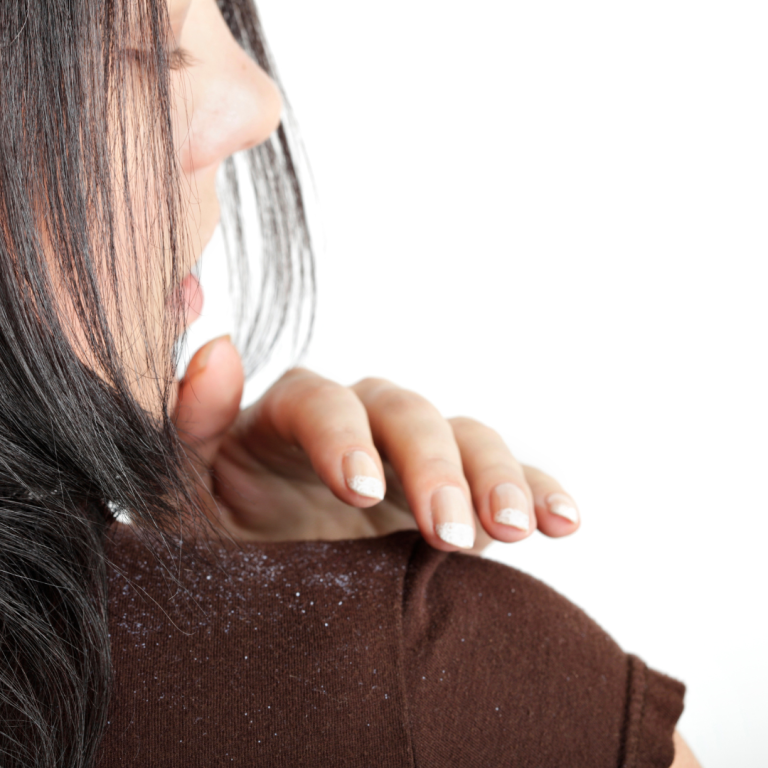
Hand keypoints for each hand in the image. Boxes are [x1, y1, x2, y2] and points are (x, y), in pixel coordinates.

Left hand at [172, 335, 580, 551]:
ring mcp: (411, 457)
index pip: (318, 400)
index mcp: (286, 420)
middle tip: (449, 533)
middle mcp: (356, 424)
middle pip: (403, 411)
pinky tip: (562, 521)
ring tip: (518, 528)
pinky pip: (506, 477)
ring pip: (464, 434)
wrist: (270, 600)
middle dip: (431, 466)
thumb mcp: (186, 498)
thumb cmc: (219, 546)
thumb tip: (212, 350)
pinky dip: (536, 490)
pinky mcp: (455, 492)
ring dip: (494, 476)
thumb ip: (189, 428)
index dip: (343, 436)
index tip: (361, 493)